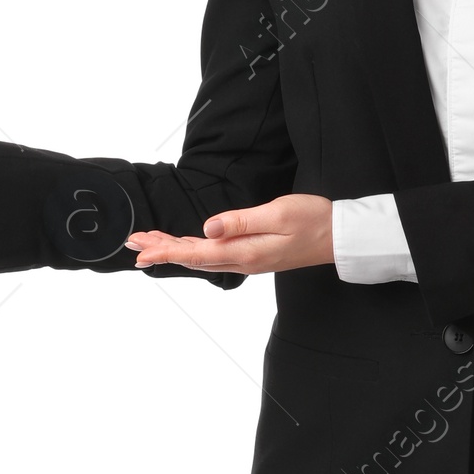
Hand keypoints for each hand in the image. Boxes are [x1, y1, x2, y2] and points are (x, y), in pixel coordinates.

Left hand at [126, 194, 332, 274]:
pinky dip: (193, 248)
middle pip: (192, 257)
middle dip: (161, 250)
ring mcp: (248, 259)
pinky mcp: (253, 254)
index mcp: (245, 252)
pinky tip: (185, 243)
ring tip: (149, 243)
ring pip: (201, 257)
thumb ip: (241, 221)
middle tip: (133, 244)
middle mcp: (243, 260)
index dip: (165, 251)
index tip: (140, 252)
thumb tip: (208, 228)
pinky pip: (215, 254)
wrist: (340, 237)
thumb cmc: (315, 221)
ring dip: (174, 249)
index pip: (195, 252)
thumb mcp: (279, 213)